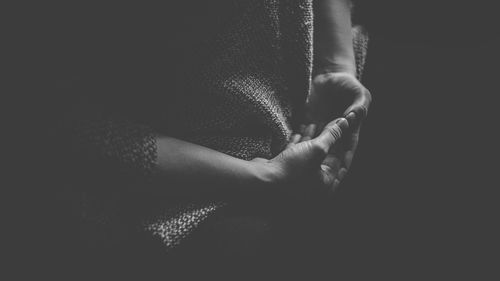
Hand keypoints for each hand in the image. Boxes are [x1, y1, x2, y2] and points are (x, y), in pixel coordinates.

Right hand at [252, 118, 348, 199]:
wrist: (261, 182)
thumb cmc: (292, 171)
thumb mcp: (317, 150)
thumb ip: (332, 135)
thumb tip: (345, 123)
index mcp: (326, 184)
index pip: (341, 159)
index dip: (344, 140)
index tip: (346, 125)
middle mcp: (314, 184)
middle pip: (325, 157)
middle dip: (328, 138)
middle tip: (332, 122)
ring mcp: (298, 179)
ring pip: (309, 155)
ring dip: (313, 138)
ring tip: (315, 122)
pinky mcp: (284, 173)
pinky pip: (295, 156)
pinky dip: (299, 142)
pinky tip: (300, 129)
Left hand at [303, 72, 371, 189]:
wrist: (328, 74)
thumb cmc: (348, 84)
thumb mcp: (358, 93)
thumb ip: (359, 104)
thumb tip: (355, 114)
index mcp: (349, 129)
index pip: (347, 148)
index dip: (344, 161)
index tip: (341, 172)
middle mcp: (333, 132)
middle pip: (329, 152)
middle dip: (323, 164)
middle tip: (317, 176)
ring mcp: (319, 128)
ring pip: (313, 146)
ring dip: (307, 155)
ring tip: (300, 165)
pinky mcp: (306, 122)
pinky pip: (300, 135)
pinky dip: (296, 141)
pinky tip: (289, 149)